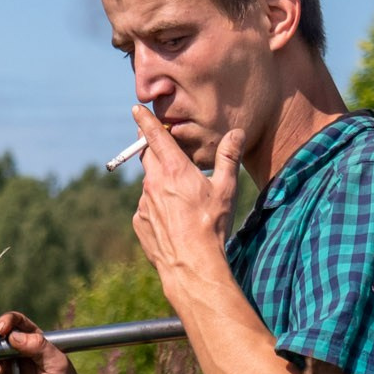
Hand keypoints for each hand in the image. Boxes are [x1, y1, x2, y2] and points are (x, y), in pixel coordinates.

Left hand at [131, 105, 244, 281]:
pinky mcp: (139, 221)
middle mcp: (152, 182)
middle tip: (159, 143)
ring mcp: (142, 203)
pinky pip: (147, 207)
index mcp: (173, 170)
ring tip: (182, 201)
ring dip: (160, 183)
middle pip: (147, 156)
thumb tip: (236, 133)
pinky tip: (174, 221)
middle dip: (151, 147)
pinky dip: (158, 207)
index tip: (136, 109)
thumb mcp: (226, 189)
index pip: (154, 137)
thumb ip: (229, 158)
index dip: (145, 121)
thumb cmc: (212, 225)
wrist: (191, 265)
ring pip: (150, 184)